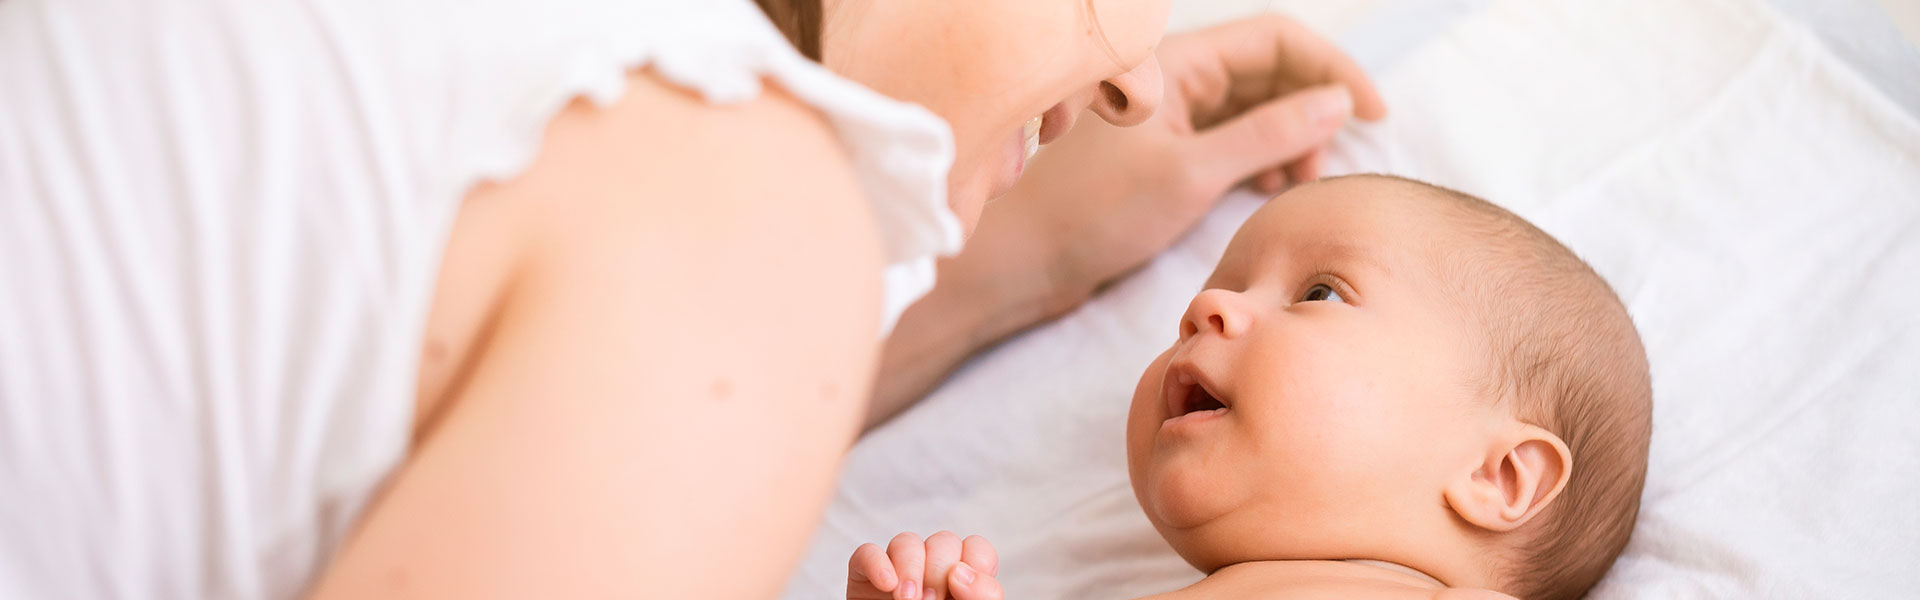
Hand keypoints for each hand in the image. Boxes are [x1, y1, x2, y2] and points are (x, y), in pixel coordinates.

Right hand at [847, 531, 1001, 599]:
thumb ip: (982, 596)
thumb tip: (960, 573)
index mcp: (963, 582)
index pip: (977, 549)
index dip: (974, 562)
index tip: (961, 591)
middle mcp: (932, 571)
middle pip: (944, 541)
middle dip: (938, 570)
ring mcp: (897, 571)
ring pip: (906, 541)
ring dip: (911, 568)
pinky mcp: (864, 576)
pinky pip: (866, 552)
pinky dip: (877, 564)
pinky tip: (887, 585)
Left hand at [959, 14, 1388, 312]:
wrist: (1017, 265)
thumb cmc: (1086, 215)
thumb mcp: (1190, 175)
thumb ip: (1268, 135)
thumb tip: (1336, 105)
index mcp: (1172, 62)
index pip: (1274, 40)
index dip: (1330, 69)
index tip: (1370, 113)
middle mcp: (1170, 79)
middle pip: (1266, 70)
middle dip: (1309, 109)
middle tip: (1323, 166)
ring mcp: (1165, 116)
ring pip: (1248, 107)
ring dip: (1286, 137)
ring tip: (1295, 181)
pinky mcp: (1159, 154)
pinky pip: (1226, 139)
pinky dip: (1257, 158)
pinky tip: (1268, 187)